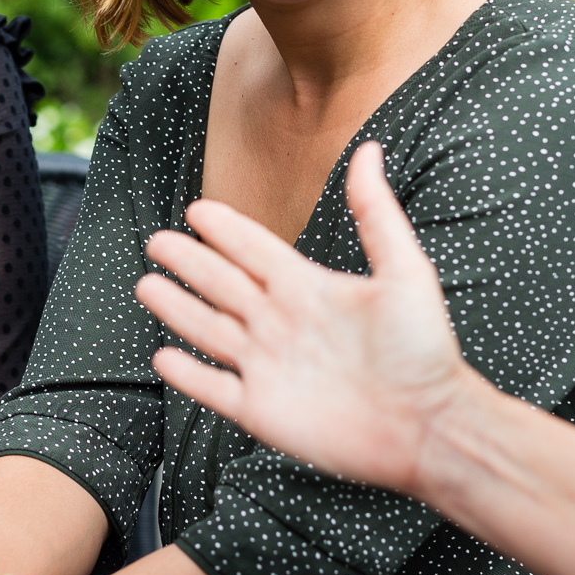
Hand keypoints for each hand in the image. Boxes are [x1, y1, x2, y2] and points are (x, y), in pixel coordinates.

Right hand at [135, 143, 479, 497]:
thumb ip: (376, 212)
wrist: (429, 425)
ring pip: (209, 331)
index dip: (226, 230)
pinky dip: (187, 374)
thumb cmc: (425, 350)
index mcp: (311, 288)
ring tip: (145, 285)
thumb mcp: (405, 270)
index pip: (255, 250)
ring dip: (177, 309)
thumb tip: (369, 149)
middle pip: (222, 285)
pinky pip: (214, 389)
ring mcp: (269, 367)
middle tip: (159, 241)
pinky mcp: (262, 411)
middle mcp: (283, 323)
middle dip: (189, 262)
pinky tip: (163, 356)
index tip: (197, 208)